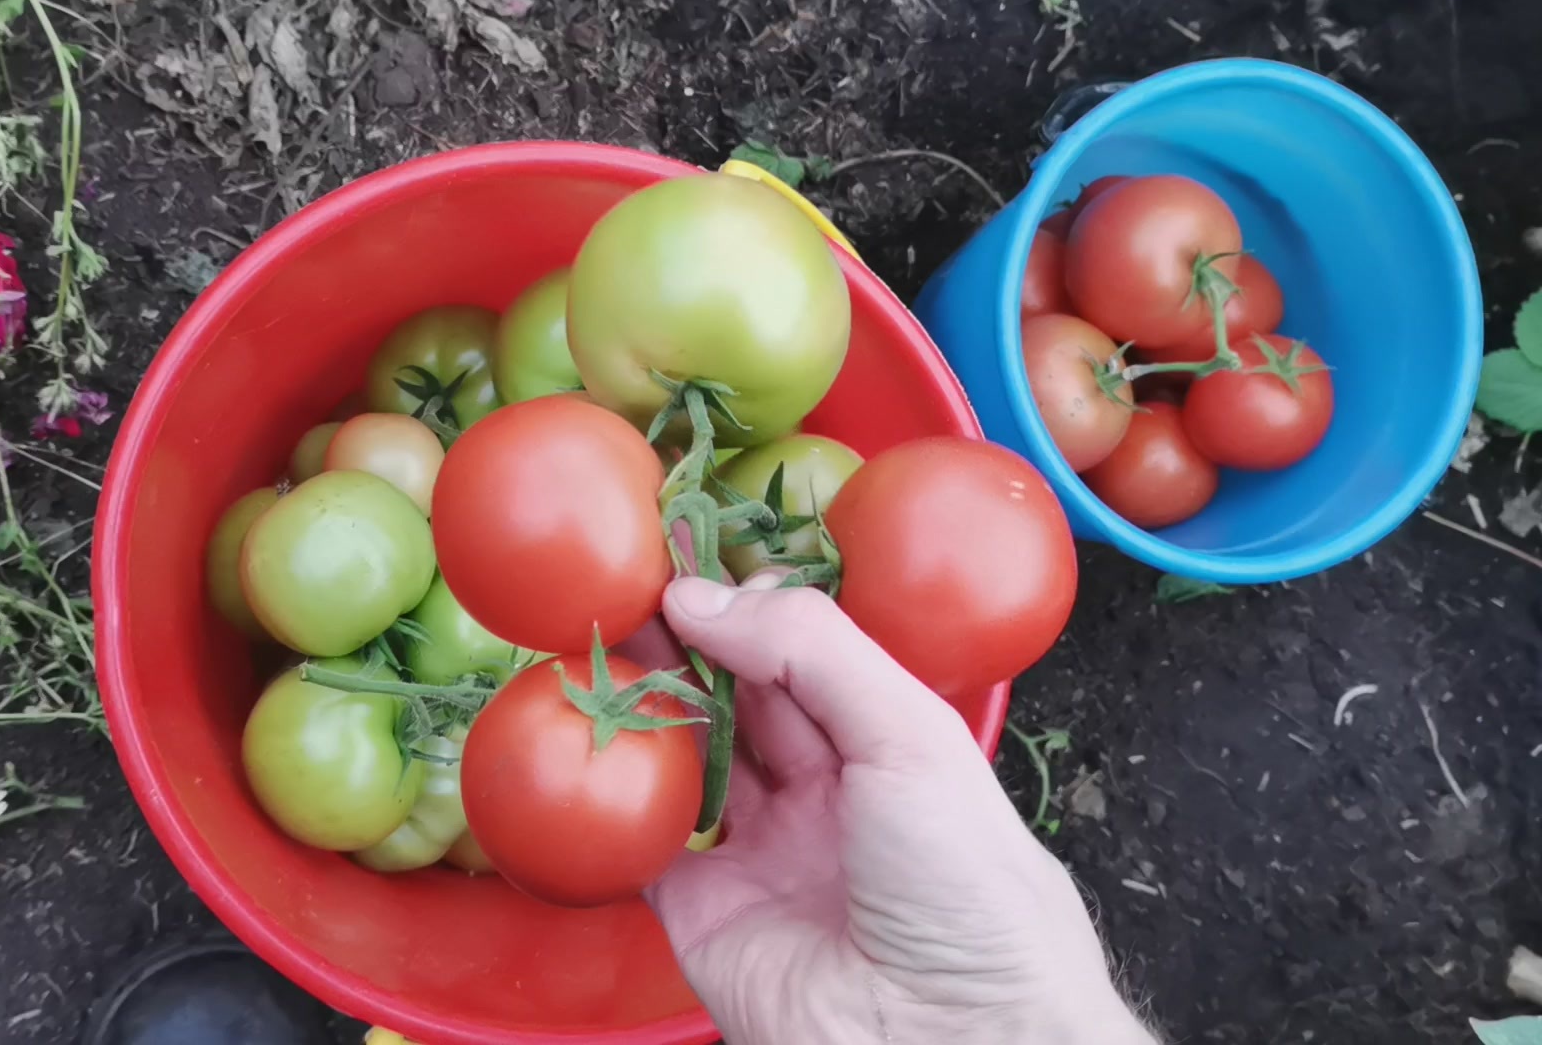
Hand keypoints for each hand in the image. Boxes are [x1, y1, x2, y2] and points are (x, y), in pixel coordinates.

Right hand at [647, 575, 1156, 1044]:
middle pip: (736, 697)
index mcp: (884, 744)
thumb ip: (811, 650)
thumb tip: (705, 596)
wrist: (948, 1041)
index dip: (744, 604)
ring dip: (643, 706)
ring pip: (683, 759)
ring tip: (599, 648)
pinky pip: (641, 843)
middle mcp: (820, 794)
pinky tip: (588, 743)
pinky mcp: (701, 909)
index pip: (803, 652)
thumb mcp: (908, 735)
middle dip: (684, 643)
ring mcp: (758, 850)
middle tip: (627, 591)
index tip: (683, 559)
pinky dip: (608, 798)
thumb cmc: (967, 889)